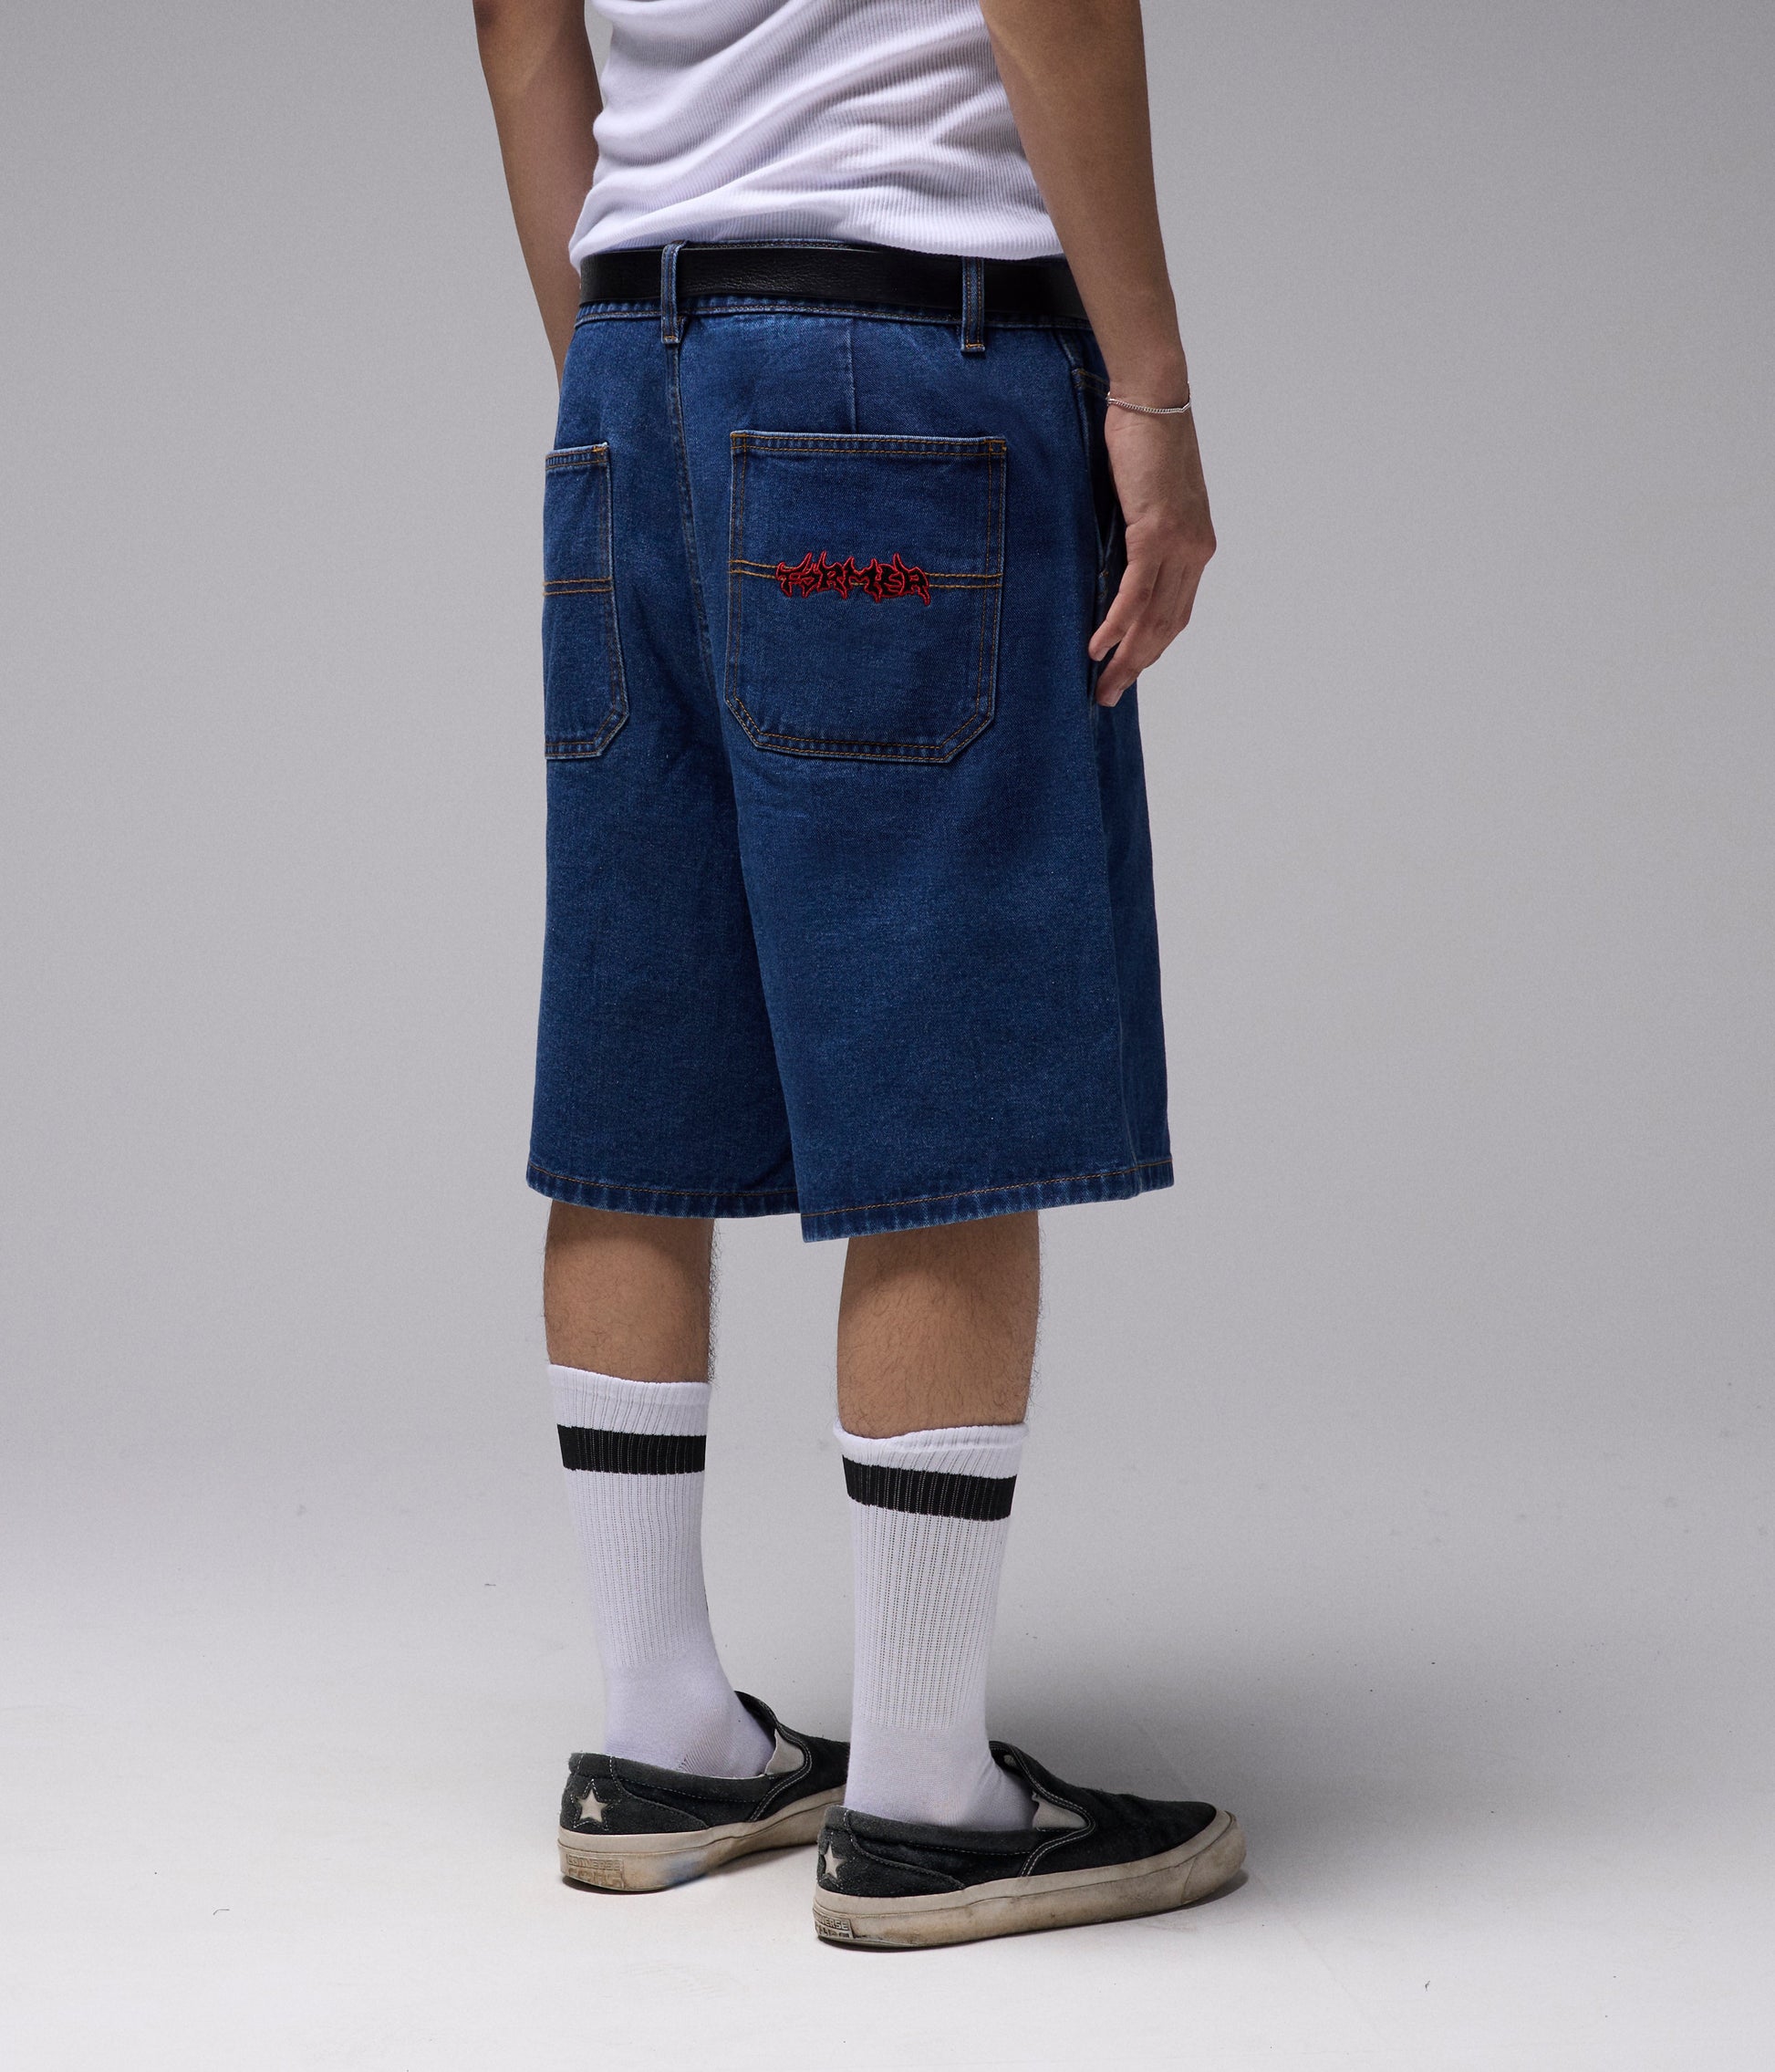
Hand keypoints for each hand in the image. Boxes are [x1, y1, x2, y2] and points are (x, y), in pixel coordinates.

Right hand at [1088, 406, 1215, 704]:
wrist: (1154, 401)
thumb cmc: (1145, 443)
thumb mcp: (1145, 500)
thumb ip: (1139, 536)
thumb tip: (1115, 566)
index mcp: (1196, 547)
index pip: (1176, 612)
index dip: (1152, 648)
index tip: (1127, 672)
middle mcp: (1195, 552)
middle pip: (1167, 626)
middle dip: (1138, 666)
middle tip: (1109, 695)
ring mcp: (1179, 544)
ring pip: (1153, 617)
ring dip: (1126, 657)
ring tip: (1102, 685)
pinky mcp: (1156, 533)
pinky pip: (1135, 592)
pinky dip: (1117, 624)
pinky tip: (1098, 648)